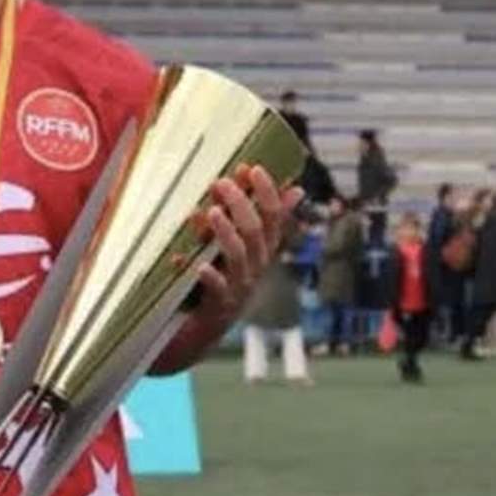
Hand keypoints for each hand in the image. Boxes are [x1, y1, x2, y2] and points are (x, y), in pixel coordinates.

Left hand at [187, 165, 302, 328]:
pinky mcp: (221, 305)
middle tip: (221, 183)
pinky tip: (198, 265)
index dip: (266, 192)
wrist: (208, 327)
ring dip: (225, 232)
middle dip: (240, 204)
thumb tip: (297, 189)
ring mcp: (240, 286)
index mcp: (264, 248)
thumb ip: (261, 216)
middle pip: (255, 231)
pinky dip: (210, 276)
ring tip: (210, 213)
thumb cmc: (227, 277)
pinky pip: (218, 289)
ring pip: (239, 255)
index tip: (253, 169)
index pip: (273, 215)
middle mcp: (257, 265)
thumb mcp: (245, 245)